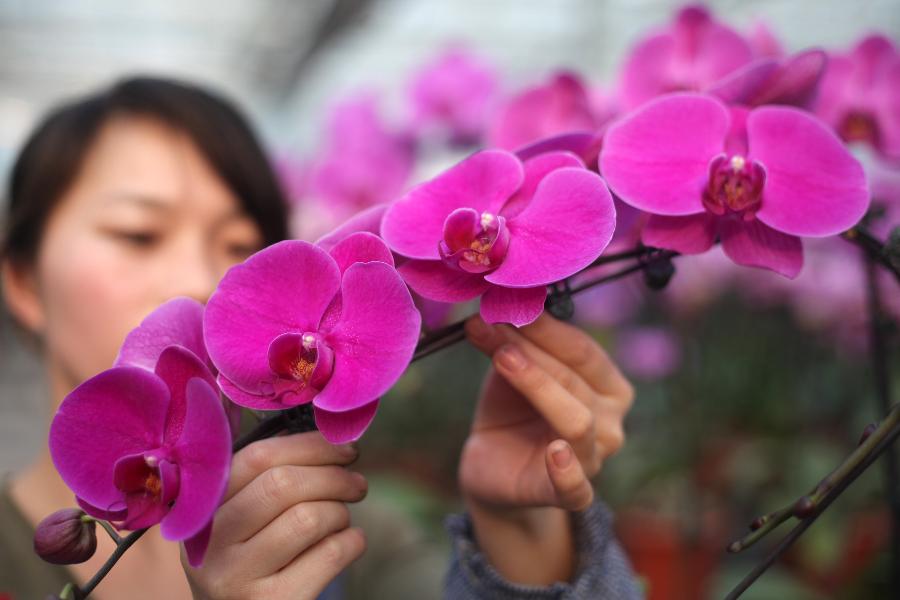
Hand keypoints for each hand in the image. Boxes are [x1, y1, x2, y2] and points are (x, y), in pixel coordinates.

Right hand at [182, 431, 367, 599]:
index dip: (310, 445)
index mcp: (203, 509)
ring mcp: (237, 578)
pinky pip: (330, 554)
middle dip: (333, 476)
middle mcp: (211, 545)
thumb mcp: (239, 518)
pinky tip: (349, 543)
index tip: (344, 448)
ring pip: (309, 518)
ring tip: (341, 519)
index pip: (258, 457)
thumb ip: (266, 477)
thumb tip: (324, 436)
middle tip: (357, 483)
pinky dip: (353, 541)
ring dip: (340, 512)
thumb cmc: (250, 558)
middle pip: (284, 485)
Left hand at [459, 313, 633, 583]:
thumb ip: (511, 343)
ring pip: (575, 421)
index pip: (582, 351)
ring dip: (538, 385)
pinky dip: (568, 471)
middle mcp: (611, 422)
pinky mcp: (569, 496)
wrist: (494, 467)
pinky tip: (555, 452)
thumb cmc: (513, 411)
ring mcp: (595, 460)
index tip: (505, 305)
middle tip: (490, 325)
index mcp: (609, 386)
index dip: (544, 327)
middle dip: (530, 349)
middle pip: (573, 379)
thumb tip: (491, 309)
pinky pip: (576, 487)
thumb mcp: (511, 371)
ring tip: (503, 358)